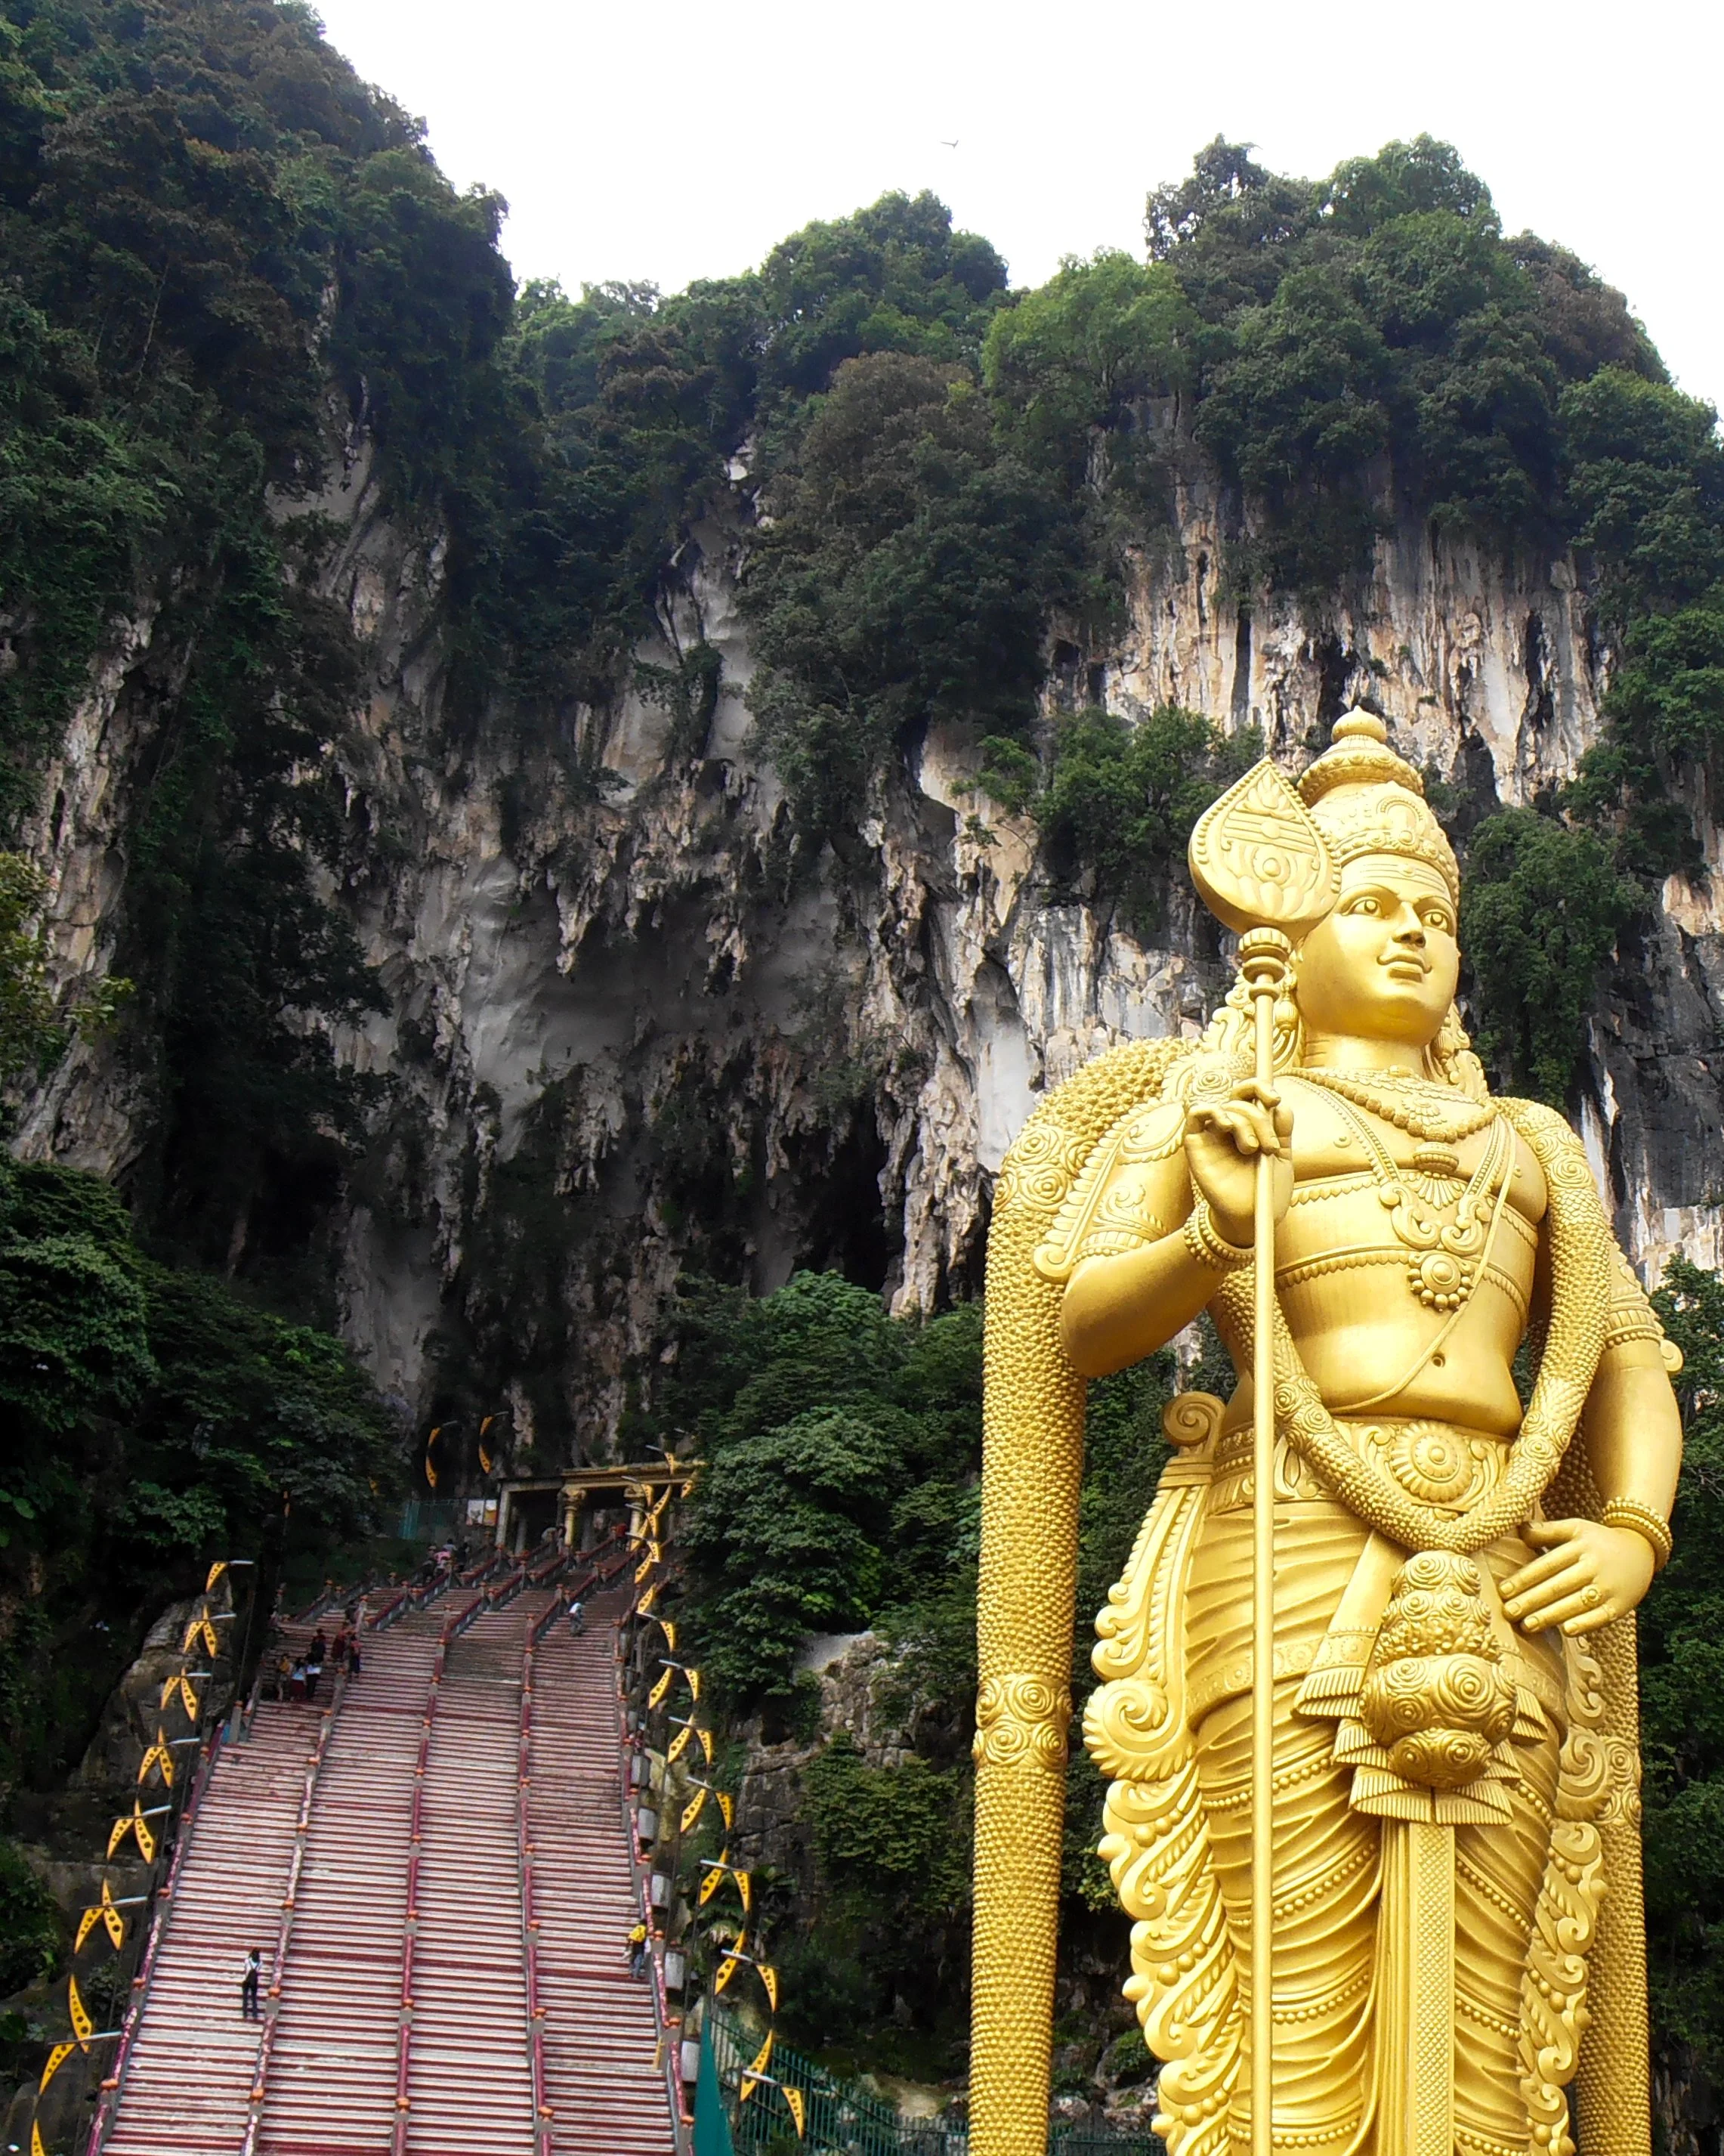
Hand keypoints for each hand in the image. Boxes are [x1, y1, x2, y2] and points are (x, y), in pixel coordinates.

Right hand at [1184, 1080, 1292, 1245]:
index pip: (1251, 1093)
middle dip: (1260, 1117)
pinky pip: (1195, 1112)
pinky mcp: (1195, 1143)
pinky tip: (1227, 1127)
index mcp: (1252, 1125)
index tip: (1275, 1099)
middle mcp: (1231, 1127)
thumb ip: (1281, 1129)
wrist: (1251, 1218)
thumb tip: (1279, 1105)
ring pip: (1225, 1106)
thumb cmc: (1265, 1191)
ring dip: (1243, 1122)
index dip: (1261, 1087)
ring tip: (1252, 1149)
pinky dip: (1212, 1110)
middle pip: (1240, 1099)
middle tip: (1269, 1145)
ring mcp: (1213, 1134)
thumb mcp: (1282, 1158)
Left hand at [1501, 1518, 1655, 1635]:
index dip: (1524, 1578)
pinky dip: (1586, 1624)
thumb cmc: (1598, 1541)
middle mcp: (1593, 1566)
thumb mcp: (1576, 1527)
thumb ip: (1547, 1530)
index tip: (1503, 1591)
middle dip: (1531, 1600)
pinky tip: (1567, 1631)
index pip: (1547, 1564)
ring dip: (1551, 1615)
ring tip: (1527, 1625)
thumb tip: (1518, 1530)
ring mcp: (1609, 1587)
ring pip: (1576, 1603)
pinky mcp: (1621, 1605)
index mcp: (1579, 1546)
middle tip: (1508, 1612)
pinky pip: (1602, 1616)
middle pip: (1558, 1586)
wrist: (1642, 1550)